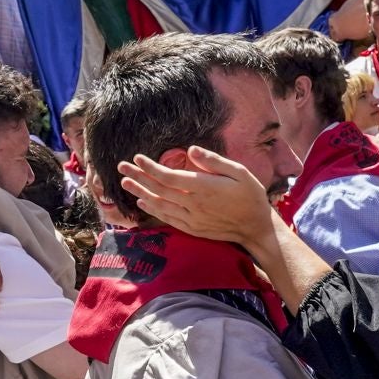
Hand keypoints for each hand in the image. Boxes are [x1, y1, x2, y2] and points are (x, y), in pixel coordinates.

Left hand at [117, 148, 277, 250]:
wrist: (256, 228)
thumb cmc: (250, 196)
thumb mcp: (240, 173)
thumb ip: (214, 161)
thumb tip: (191, 150)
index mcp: (204, 188)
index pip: (169, 177)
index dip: (151, 167)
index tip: (137, 158)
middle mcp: (194, 205)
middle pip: (159, 190)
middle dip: (138, 177)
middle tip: (121, 167)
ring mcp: (191, 219)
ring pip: (160, 205)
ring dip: (141, 193)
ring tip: (125, 183)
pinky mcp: (192, 229)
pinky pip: (167, 218)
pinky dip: (153, 210)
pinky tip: (142, 202)